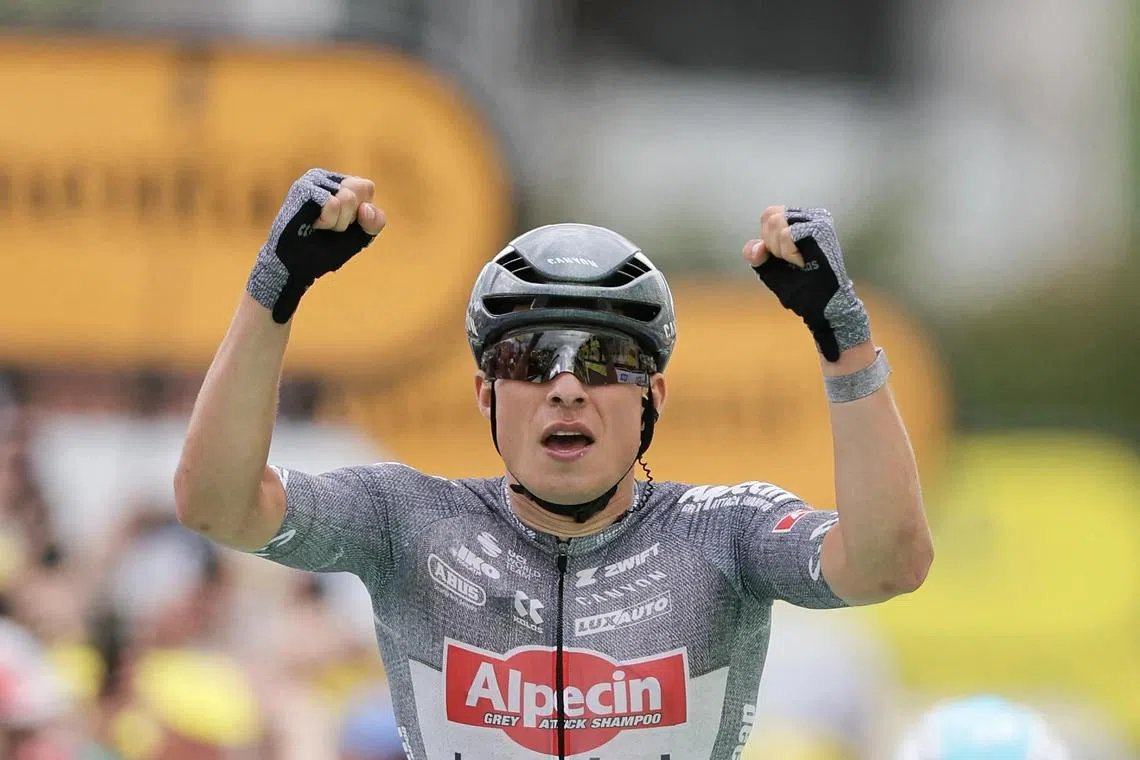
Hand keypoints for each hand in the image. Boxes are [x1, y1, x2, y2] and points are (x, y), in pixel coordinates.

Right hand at [246, 169, 386, 323]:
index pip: (367, 188)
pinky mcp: (303, 188)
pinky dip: (327, 220)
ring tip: (320, 226)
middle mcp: (326, 177)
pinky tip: (313, 224)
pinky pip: (332, 202)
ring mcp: (313, 180)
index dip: (361, 213)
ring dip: (337, 222)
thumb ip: (375, 221)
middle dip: (350, 216)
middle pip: (360, 187)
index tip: (343, 224)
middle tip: (330, 226)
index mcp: (341, 184)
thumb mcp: (360, 235)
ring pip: (347, 197)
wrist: (297, 266)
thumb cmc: (326, 249)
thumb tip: (365, 208)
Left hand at [742, 206, 868, 361]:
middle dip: (772, 245)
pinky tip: (802, 262)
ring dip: (780, 249)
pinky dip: (788, 252)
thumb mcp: (769, 268)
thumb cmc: (801, 286)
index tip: (781, 258)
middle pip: (771, 216)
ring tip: (798, 262)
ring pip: (777, 222)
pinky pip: (788, 233)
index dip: (767, 238)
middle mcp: (809, 216)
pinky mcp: (820, 228)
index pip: (769, 215)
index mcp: (798, 220)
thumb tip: (757, 247)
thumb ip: (755, 254)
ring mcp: (817, 219)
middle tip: (790, 262)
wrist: (823, 304)